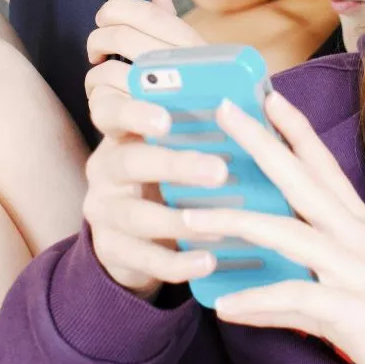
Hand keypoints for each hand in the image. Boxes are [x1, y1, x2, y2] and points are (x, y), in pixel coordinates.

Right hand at [83, 97, 228, 300]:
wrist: (132, 235)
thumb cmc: (167, 178)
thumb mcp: (174, 148)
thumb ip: (200, 127)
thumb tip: (261, 100)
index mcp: (122, 133)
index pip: (110, 110)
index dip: (133, 112)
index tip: (167, 119)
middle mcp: (106, 168)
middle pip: (129, 162)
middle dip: (174, 166)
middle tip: (219, 171)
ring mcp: (104, 210)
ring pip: (136, 215)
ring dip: (178, 221)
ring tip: (219, 227)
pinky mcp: (110, 249)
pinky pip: (143, 258)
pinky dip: (177, 263)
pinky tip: (207, 262)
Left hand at [84, 0, 203, 131]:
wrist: (208, 161)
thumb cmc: (197, 102)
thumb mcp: (188, 59)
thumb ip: (168, 21)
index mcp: (198, 49)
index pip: (151, 14)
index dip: (119, 8)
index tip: (104, 16)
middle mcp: (188, 72)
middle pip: (124, 39)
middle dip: (100, 40)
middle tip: (96, 51)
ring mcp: (167, 103)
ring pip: (110, 74)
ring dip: (97, 75)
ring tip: (101, 78)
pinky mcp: (145, 132)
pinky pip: (106, 107)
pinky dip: (99, 101)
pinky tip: (102, 102)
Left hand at [181, 93, 364, 363]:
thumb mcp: (349, 290)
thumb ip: (297, 283)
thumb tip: (238, 296)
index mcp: (359, 226)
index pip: (323, 166)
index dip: (296, 128)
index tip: (267, 95)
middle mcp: (359, 238)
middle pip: (301, 180)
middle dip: (260, 144)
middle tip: (224, 112)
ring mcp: (358, 271)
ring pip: (288, 232)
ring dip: (235, 223)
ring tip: (188, 218)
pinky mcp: (355, 311)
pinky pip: (298, 297)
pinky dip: (258, 300)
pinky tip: (224, 305)